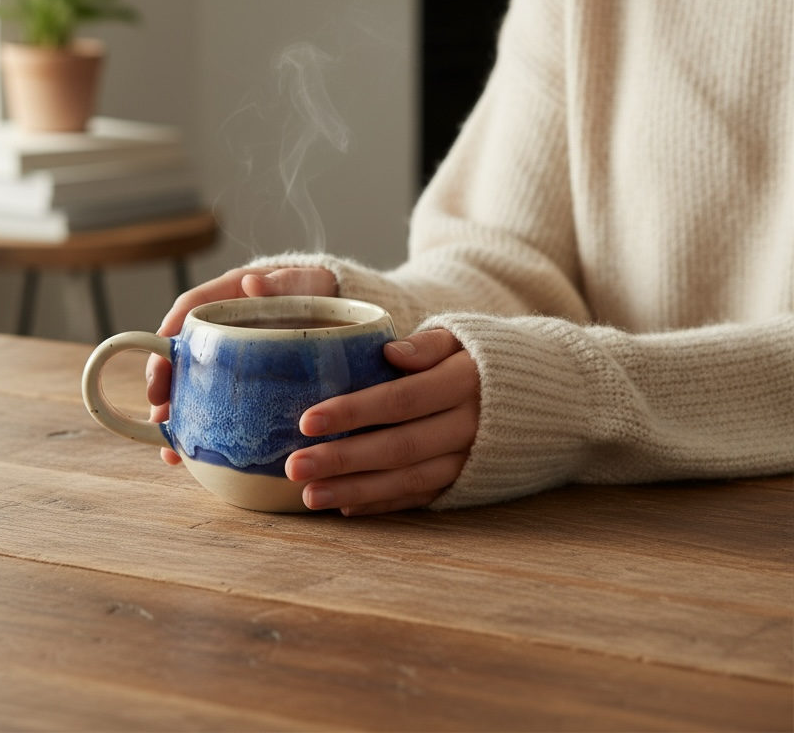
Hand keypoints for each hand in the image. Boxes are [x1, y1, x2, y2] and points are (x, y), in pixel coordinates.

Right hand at [146, 266, 336, 465]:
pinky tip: (189, 454)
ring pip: (193, 384)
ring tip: (167, 441)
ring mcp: (230, 359)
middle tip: (157, 404)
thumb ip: (284, 282)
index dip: (170, 326)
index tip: (159, 348)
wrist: (341, 316)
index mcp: (232, 296)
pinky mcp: (241, 384)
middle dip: (164, 378)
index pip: (192, 306)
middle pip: (182, 351)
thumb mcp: (307, 283)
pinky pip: (216, 404)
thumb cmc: (319, 292)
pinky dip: (201, 427)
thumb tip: (250, 283)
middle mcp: (223, 328)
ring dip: (176, 412)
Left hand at [284, 329, 479, 515]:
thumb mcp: (462, 337)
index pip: (401, 399)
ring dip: (356, 490)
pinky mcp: (469, 483)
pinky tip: (345, 506)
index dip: (354, 411)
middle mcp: (470, 426)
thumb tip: (388, 352)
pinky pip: (422, 497)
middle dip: (343, 459)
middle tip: (294, 467)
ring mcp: (470, 460)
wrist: (549, 397)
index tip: (308, 420)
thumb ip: (427, 344)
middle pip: (399, 446)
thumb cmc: (485, 357)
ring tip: (309, 495)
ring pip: (408, 479)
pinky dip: (383, 503)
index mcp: (464, 382)